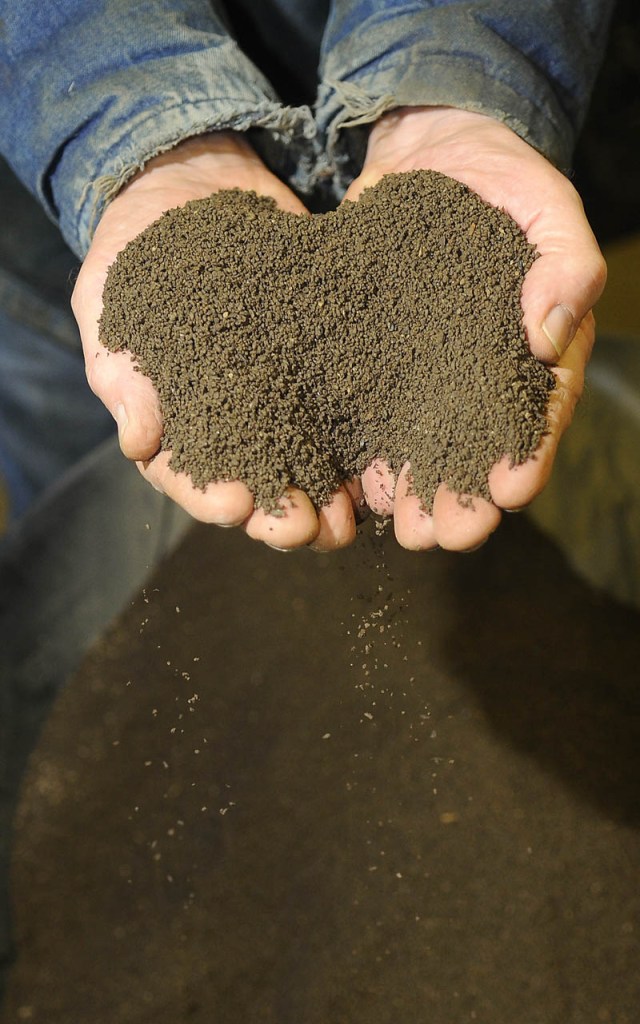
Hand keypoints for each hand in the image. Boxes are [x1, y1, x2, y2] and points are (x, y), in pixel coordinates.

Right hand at [72, 133, 362, 551]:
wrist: (195, 184)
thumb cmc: (137, 248)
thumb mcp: (113, 298)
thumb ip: (120, 368)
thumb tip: (137, 441)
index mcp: (173, 420)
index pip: (188, 475)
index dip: (211, 496)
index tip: (236, 507)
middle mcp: (232, 422)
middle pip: (256, 486)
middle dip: (280, 515)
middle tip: (307, 532)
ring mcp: (282, 398)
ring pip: (306, 465)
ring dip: (327, 499)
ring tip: (349, 520)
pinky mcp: (324, 367)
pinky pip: (345, 413)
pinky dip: (362, 443)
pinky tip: (384, 464)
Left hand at [343, 106, 604, 550]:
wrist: (430, 152)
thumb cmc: (502, 178)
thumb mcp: (545, 203)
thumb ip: (565, 261)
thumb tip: (550, 333)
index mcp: (538, 349)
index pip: (539, 411)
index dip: (528, 454)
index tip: (510, 490)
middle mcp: (483, 375)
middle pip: (480, 449)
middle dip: (466, 497)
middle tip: (448, 535)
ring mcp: (429, 374)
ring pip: (425, 447)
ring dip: (416, 494)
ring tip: (403, 531)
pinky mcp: (378, 363)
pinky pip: (372, 415)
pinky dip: (367, 453)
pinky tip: (356, 489)